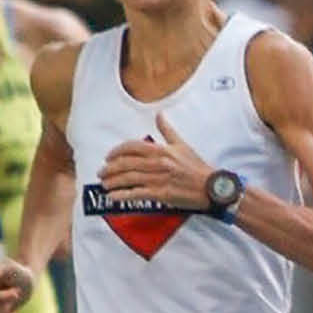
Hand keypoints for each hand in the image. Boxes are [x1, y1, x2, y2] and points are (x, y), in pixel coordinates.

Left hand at [98, 113, 213, 208]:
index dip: (116, 151)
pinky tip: (113, 197)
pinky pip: (136, 194)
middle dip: (110, 168)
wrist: (211, 187)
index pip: (132, 147)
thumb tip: (159, 115)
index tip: (108, 157)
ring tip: (104, 184)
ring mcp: (158, 179)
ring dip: (113, 181)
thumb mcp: (182, 145)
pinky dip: (122, 195)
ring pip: (128, 178)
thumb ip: (167, 130)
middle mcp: (157, 163)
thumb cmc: (197, 167)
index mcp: (161, 150)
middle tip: (101, 172)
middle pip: (126, 163)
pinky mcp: (161, 194)